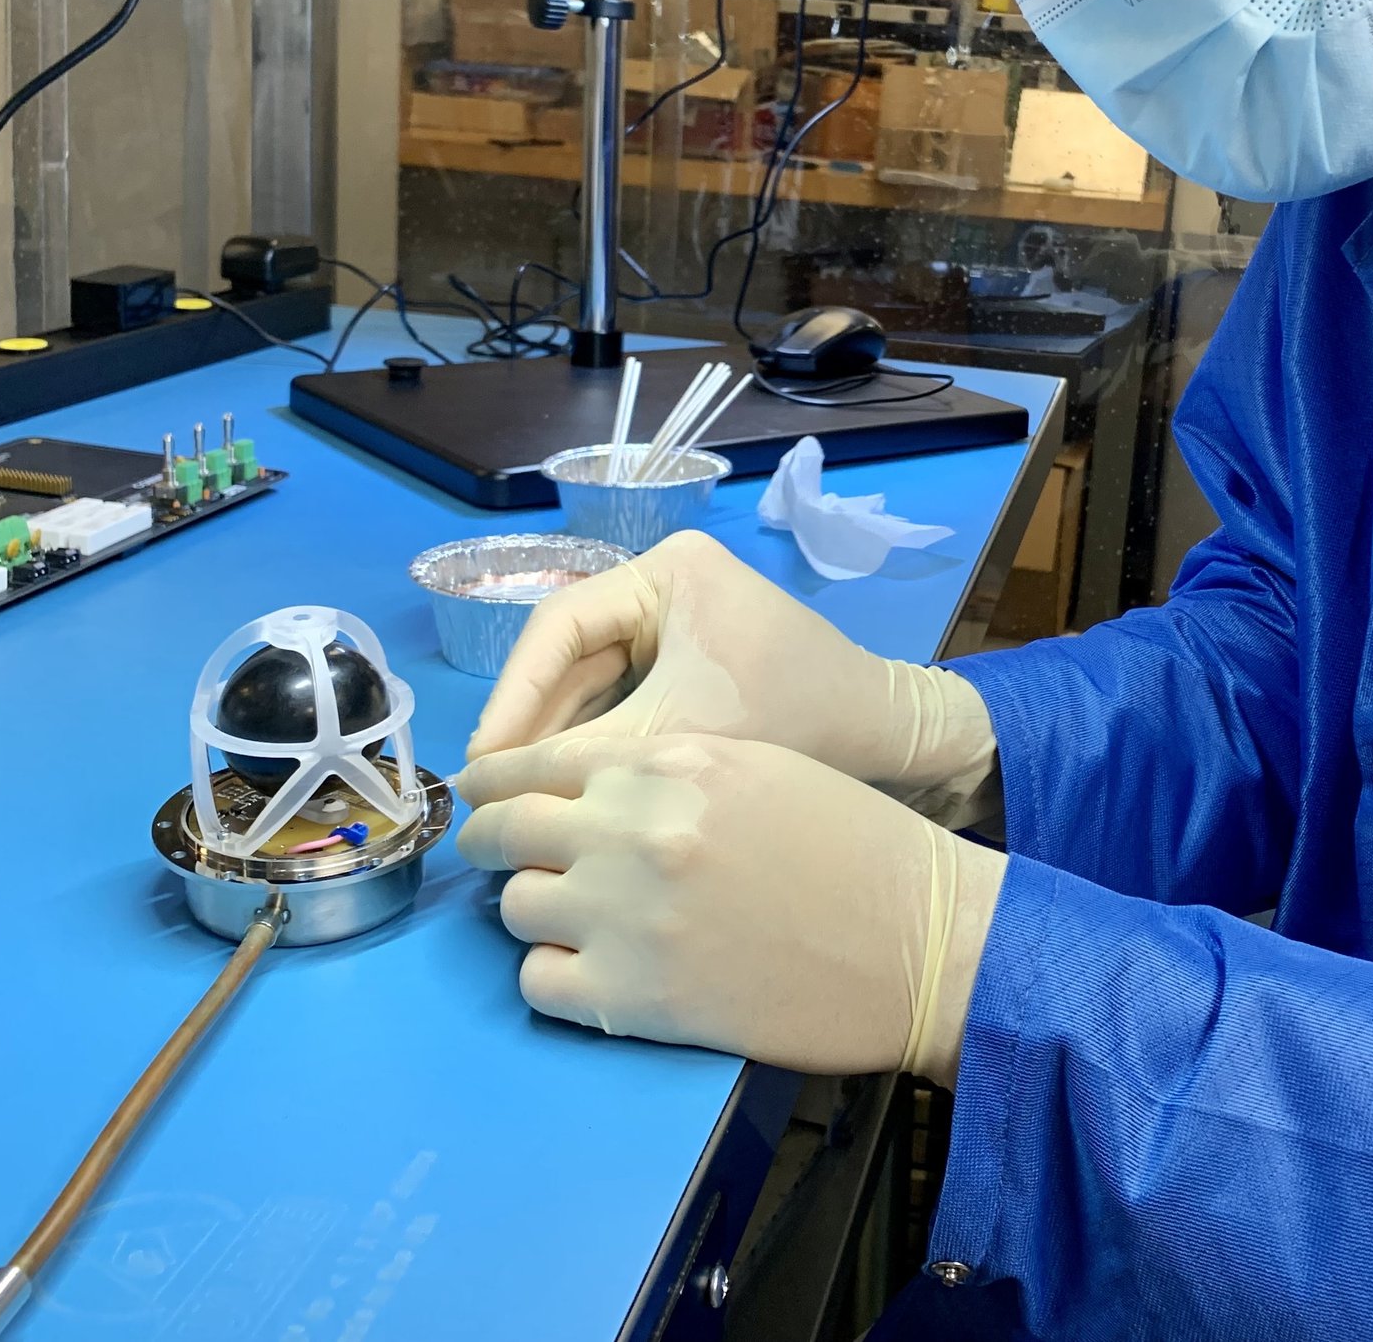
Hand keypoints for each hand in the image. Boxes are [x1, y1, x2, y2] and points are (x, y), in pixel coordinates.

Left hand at [456, 730, 1004, 1081]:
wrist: (920, 939)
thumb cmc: (857, 845)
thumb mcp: (758, 766)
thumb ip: (665, 772)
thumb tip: (585, 793)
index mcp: (666, 764)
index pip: (536, 762)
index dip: (498, 781)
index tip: (484, 796)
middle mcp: (630, 830)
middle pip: (505, 831)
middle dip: (493, 843)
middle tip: (504, 859)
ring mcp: (623, 916)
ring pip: (514, 907)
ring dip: (538, 911)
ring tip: (578, 920)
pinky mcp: (630, 999)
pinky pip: (537, 984)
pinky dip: (557, 977)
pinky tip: (596, 973)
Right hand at [465, 531, 997, 825]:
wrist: (891, 744)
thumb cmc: (795, 719)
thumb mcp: (679, 734)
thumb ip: (583, 757)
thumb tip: (486, 792)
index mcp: (668, 570)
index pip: (558, 624)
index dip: (511, 696)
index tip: (480, 764)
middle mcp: (669, 584)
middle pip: (571, 655)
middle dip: (534, 725)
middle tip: (489, 793)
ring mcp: (683, 623)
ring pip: (594, 683)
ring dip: (561, 742)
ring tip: (517, 802)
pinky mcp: (696, 665)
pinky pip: (626, 700)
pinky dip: (600, 745)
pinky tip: (567, 794)